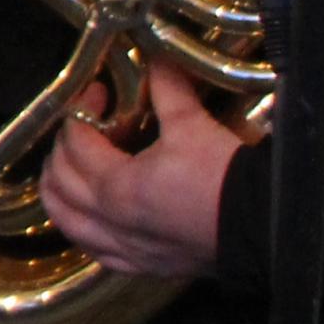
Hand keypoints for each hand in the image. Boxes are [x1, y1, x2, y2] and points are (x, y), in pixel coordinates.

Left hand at [39, 59, 246, 276]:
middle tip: (84, 128)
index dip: (80, 111)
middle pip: (59, 184)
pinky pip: (98, 253)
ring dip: (61, 193)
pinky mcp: (146, 266)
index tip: (98, 92)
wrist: (264, 227)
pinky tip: (95, 219)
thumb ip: (168, 88)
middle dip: (62, 150)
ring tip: (71, 170)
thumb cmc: (225, 179)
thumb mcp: (192, 124)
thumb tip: (157, 57)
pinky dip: (85, 231)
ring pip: (69, 224)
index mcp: (115, 186)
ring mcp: (126, 249)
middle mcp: (111, 222)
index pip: (75, 143)